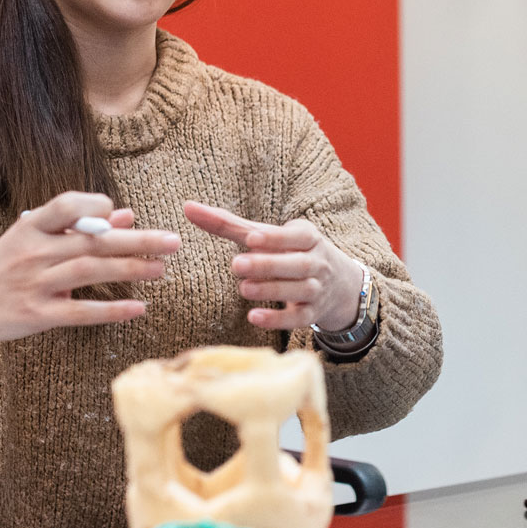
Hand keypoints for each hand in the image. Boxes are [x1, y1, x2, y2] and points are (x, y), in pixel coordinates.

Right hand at [0, 191, 179, 356]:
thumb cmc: (4, 267)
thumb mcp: (32, 240)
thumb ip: (77, 228)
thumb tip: (126, 215)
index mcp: (30, 227)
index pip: (66, 205)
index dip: (96, 206)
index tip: (121, 213)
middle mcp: (33, 252)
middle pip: (92, 242)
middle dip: (136, 241)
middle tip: (173, 243)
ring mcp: (34, 283)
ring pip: (90, 272)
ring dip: (130, 270)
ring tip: (162, 270)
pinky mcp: (36, 314)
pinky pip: (80, 312)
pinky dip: (112, 310)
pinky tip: (139, 308)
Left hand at [182, 202, 362, 331]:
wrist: (339, 285)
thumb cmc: (291, 252)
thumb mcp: (268, 236)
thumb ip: (229, 224)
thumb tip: (187, 207)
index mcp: (308, 238)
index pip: (294, 237)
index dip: (274, 238)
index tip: (251, 238)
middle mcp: (316, 263)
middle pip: (296, 264)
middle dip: (267, 265)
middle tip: (237, 265)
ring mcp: (316, 290)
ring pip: (297, 290)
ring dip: (271, 289)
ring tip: (244, 288)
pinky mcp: (311, 314)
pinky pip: (297, 319)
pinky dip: (277, 319)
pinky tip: (254, 317)